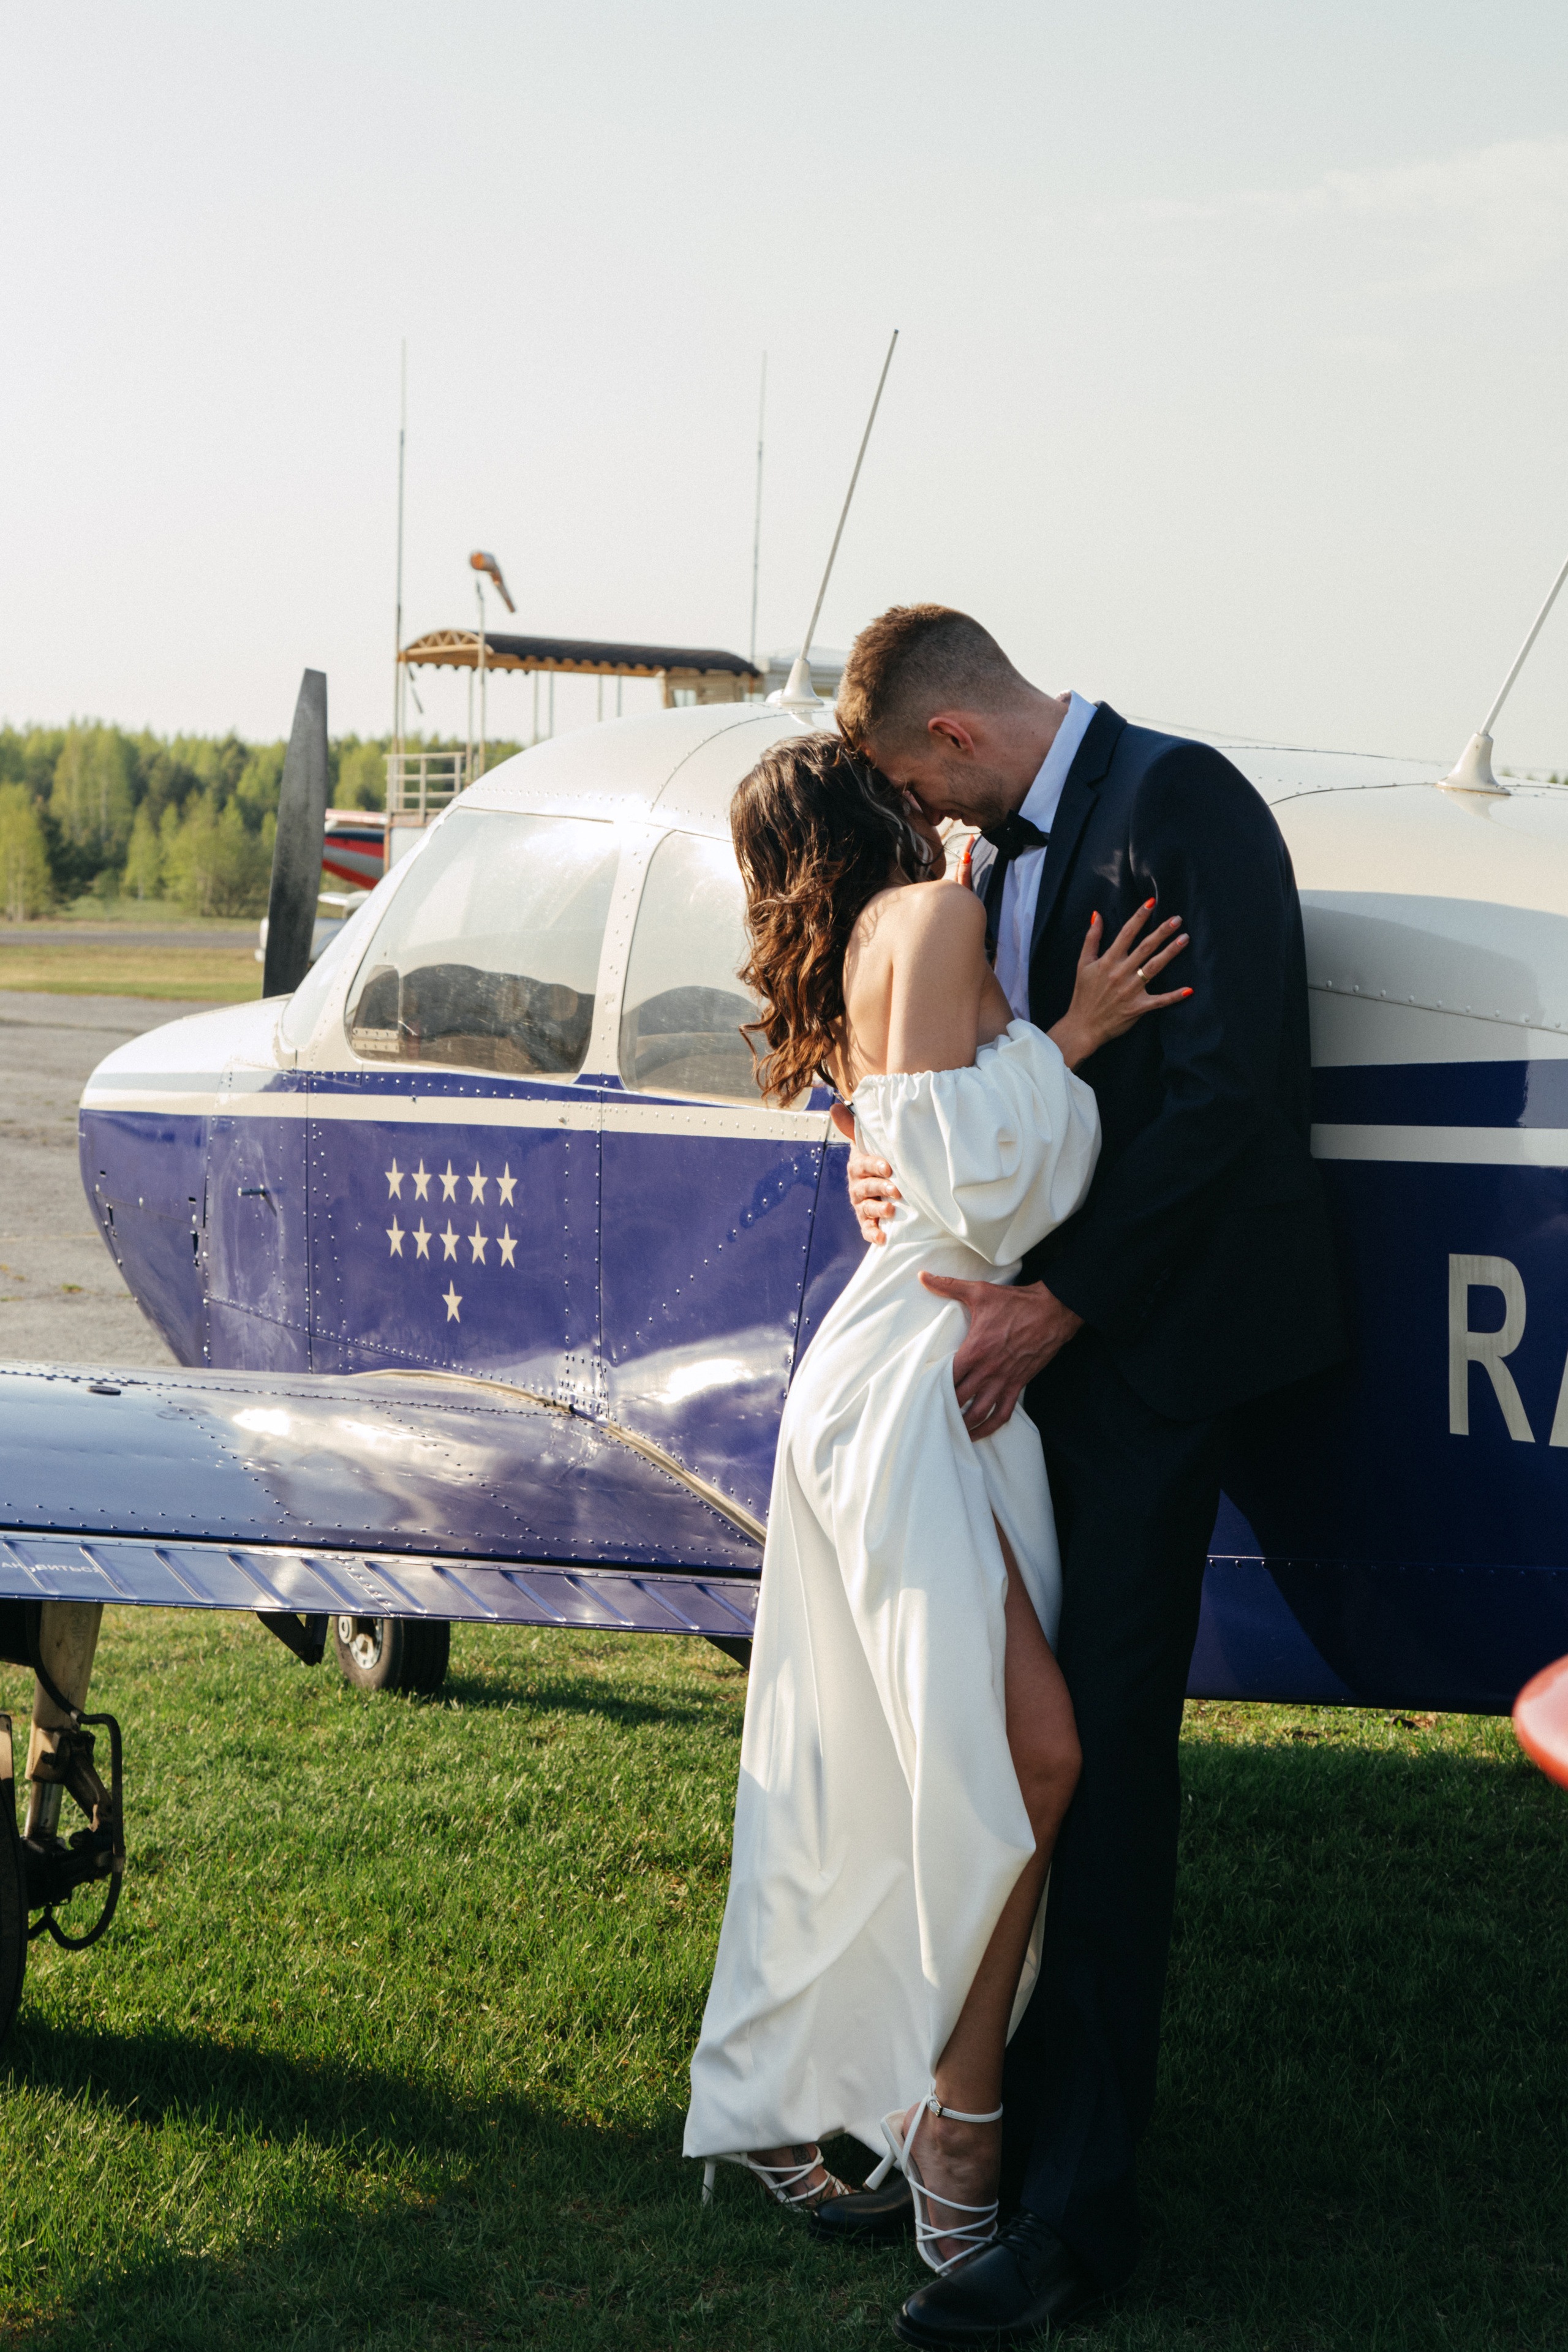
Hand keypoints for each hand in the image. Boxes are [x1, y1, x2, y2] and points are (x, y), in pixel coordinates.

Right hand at [835, 1106, 900, 1245]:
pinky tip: (882, 1238)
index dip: (875, 1166)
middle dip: (880, 1188)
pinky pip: (867, 1229)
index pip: (864, 1165)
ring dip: (878, 1210)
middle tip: (897, 1190)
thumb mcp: (868, 1143)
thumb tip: (834, 1106)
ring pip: (867, 1208)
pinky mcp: (867, 1221)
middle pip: (866, 1188)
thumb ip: (852, 1127)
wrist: (882, 1181)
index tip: (889, 1168)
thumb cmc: (877, 1159)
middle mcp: (857, 1186)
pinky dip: (873, 1234)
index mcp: (858, 1167)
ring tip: (891, 1211)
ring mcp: (862, 1205)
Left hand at [919, 1275, 1082, 1436]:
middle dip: (943, 1409)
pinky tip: (978, 1432)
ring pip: (979, 1412)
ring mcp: (1004, 1380)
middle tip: (927, 1416)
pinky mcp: (1018, 1385)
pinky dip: (990, 1426)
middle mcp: (988, 1370)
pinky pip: (1003, 1413)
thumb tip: (923, 1276)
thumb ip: (949, 1286)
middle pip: (959, 1398)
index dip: (931, 1387)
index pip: (947, 1376)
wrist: (1053, 1312)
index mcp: (976, 1350)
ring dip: (964, 1424)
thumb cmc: (1016, 1303)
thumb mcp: (980, 1292)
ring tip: (949, 1432)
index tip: (919, 1393)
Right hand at [1049, 901, 1190, 1069]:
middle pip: (1145, 947)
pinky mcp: (1138, 1007)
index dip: (1139, 917)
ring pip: (1154, 967)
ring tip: (1184, 939)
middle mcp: (1120, 973)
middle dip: (1162, 932)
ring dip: (1170, 953)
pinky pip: (1159, 1000)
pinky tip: (1189, 989)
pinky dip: (1174, 996)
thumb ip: (1091, 939)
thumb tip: (1098, 915)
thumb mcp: (1082, 964)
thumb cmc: (1083, 994)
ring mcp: (1130, 990)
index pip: (1126, 933)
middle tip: (1177, 919)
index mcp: (1108, 961)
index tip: (1152, 903)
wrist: (1083, 1026)